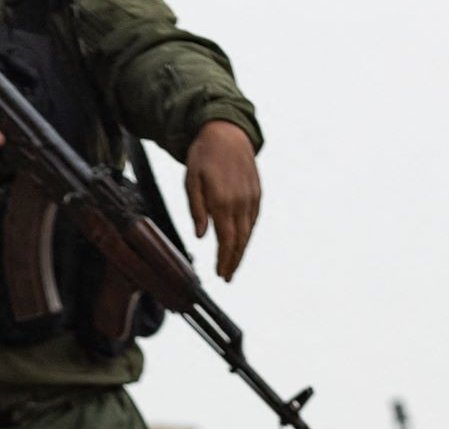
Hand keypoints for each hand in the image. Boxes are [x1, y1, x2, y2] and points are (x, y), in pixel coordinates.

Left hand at [184, 120, 260, 280]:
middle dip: (234, 261)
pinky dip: (247, 234)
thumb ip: (197, 208)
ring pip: (248, 232)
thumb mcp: (191, 179)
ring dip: (241, 251)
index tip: (221, 274)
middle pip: (240, 241)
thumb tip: (202, 235)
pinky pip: (253, 220)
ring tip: (234, 264)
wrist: (227, 132)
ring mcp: (251, 198)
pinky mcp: (257, 193)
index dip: (224, 260)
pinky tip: (241, 241)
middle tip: (228, 277)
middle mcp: (240, 203)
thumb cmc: (204, 155)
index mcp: (222, 201)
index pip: (226, 240)